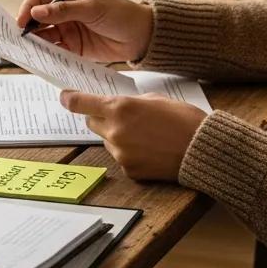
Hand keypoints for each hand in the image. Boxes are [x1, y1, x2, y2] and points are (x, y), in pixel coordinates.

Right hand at [16, 0, 153, 63]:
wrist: (142, 36)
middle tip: (19, 39)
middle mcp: (65, 14)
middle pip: (38, 20)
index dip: (28, 8)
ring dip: (36, 43)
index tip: (21, 21)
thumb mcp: (93, 8)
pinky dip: (48, 55)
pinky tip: (43, 59)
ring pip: (45, 37)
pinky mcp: (74, 49)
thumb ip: (64, 11)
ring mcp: (69, 31)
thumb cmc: (121, 14)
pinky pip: (56, 52)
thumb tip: (37, 11)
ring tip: (29, 51)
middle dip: (27, 28)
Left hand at [61, 91, 205, 181]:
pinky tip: (150, 150)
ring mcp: (121, 153)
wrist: (202, 150)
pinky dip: (130, 153)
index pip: (82, 103)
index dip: (70, 99)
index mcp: (120, 107)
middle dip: (102, 118)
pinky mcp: (129, 171)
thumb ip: (131, 102)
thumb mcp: (155, 99)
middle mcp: (115, 130)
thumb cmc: (184, 120)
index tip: (64, 97)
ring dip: (117, 136)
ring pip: (108, 141)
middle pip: (92, 122)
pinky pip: (121, 157)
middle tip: (123, 116)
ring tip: (146, 136)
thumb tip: (117, 105)